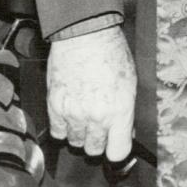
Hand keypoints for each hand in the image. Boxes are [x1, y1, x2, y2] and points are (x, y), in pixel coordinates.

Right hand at [46, 25, 135, 159]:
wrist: (85, 35)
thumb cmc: (111, 52)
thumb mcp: (131, 83)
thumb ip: (126, 112)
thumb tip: (124, 132)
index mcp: (120, 111)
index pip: (118, 152)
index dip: (118, 150)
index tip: (117, 146)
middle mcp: (97, 117)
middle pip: (95, 150)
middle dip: (99, 141)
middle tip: (100, 126)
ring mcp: (74, 114)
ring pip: (75, 143)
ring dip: (80, 133)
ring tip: (84, 115)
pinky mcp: (55, 107)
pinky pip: (58, 132)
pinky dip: (64, 127)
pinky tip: (70, 114)